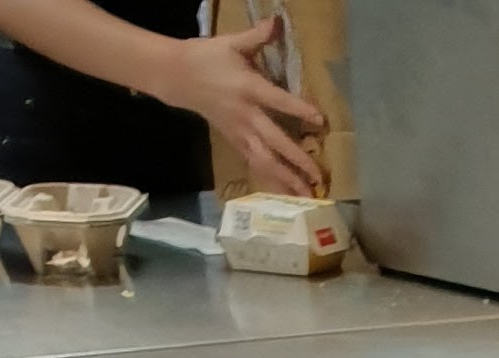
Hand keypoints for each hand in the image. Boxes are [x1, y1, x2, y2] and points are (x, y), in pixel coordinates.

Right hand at [157, 17, 328, 193]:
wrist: (178, 76)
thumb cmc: (208, 57)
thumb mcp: (232, 43)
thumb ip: (257, 35)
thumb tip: (277, 21)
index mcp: (248, 88)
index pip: (278, 100)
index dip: (299, 109)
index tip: (320, 120)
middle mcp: (246, 115)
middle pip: (274, 142)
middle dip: (296, 160)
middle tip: (318, 176)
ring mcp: (239, 132)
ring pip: (264, 161)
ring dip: (285, 180)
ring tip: (307, 196)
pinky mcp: (234, 142)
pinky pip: (255, 165)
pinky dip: (271, 180)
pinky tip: (287, 195)